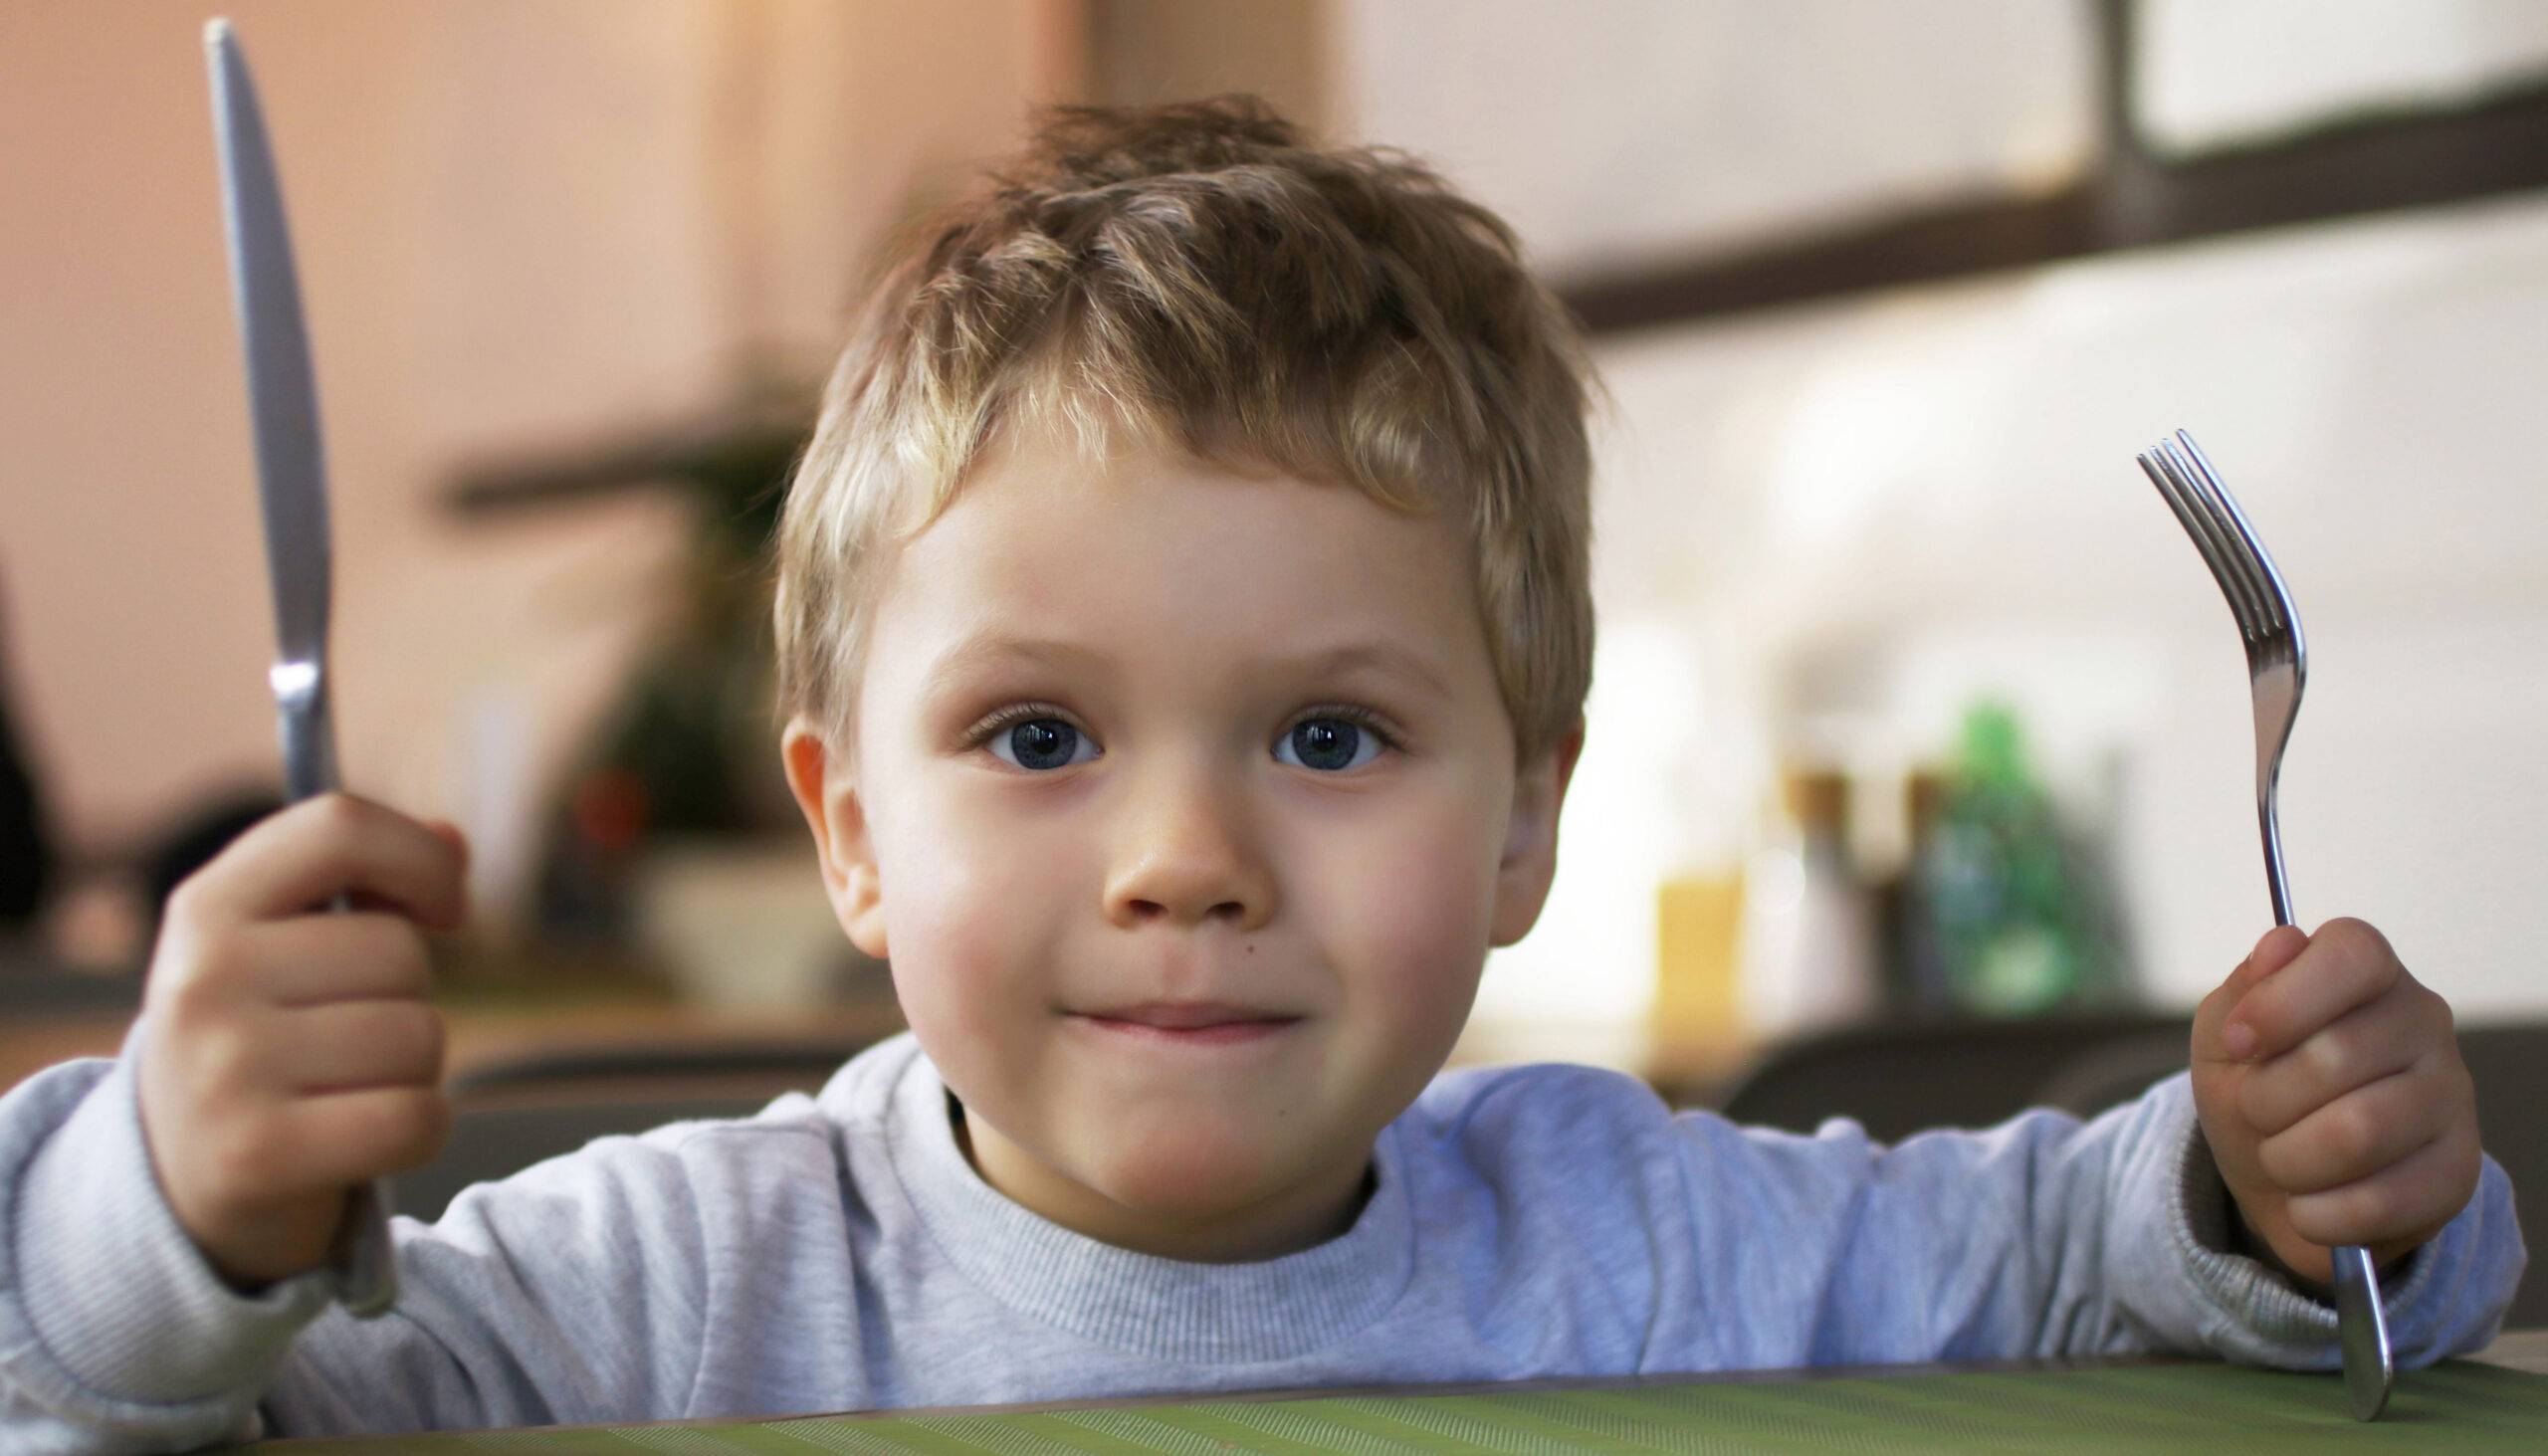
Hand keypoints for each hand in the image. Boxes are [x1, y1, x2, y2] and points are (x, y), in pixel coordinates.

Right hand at [134, 793, 468, 1292]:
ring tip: (348, 1087)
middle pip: (400, 951)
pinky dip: (420, 1129)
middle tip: (347, 1037)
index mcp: (207, 908)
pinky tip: (367, 1134)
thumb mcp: (283, 946)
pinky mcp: (257, 1156)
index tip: (443, 908)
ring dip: (414, 1068)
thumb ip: (369, 880)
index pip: (340, 829)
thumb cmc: (261, 1039)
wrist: (175, 1181)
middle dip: (408, 994)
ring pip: (418, 1035)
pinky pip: (416, 1118)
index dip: (421, 860)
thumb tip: (454, 843)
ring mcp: (224, 1069)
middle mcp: (204, 979)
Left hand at [2190, 917, 2480, 1289]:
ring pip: (2359, 1132)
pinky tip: (2307, 1203)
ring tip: (2280, 1160)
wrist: (2282, 1178)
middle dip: (2265, 1100)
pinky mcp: (2457, 1173)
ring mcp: (2450, 1097)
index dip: (2283, 1000)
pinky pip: (2379, 1202)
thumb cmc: (2257, 1086)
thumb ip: (2245, 991)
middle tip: (2255, 1114)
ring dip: (2289, 1159)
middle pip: (2338, 1056)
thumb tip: (2281, 943)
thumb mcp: (2225, 1034)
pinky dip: (2317, 1213)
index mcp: (2367, 973)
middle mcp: (2423, 1023)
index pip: (2352, 954)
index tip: (2237, 1042)